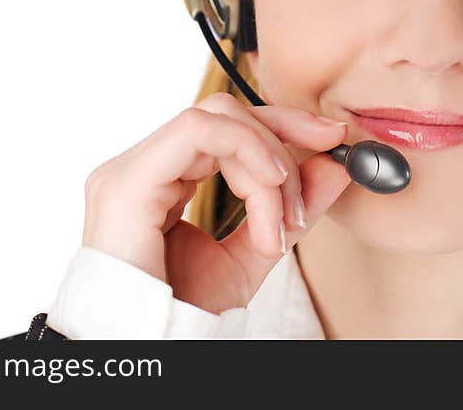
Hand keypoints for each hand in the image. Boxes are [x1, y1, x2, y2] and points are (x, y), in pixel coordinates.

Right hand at [81, 92, 351, 313]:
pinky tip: (269, 185)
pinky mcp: (128, 183)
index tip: (331, 139)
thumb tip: (334, 166)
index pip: (225, 128)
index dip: (281, 124)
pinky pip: (197, 132)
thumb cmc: (187, 312)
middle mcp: (142, 168)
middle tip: (322, 167)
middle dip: (283, 134)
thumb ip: (290, 208)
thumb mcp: (257, 252)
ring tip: (284, 216)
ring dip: (268, 160)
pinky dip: (246, 150)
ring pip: (216, 120)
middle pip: (223, 112)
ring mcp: (129, 171)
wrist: (154, 350)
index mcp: (163, 180)